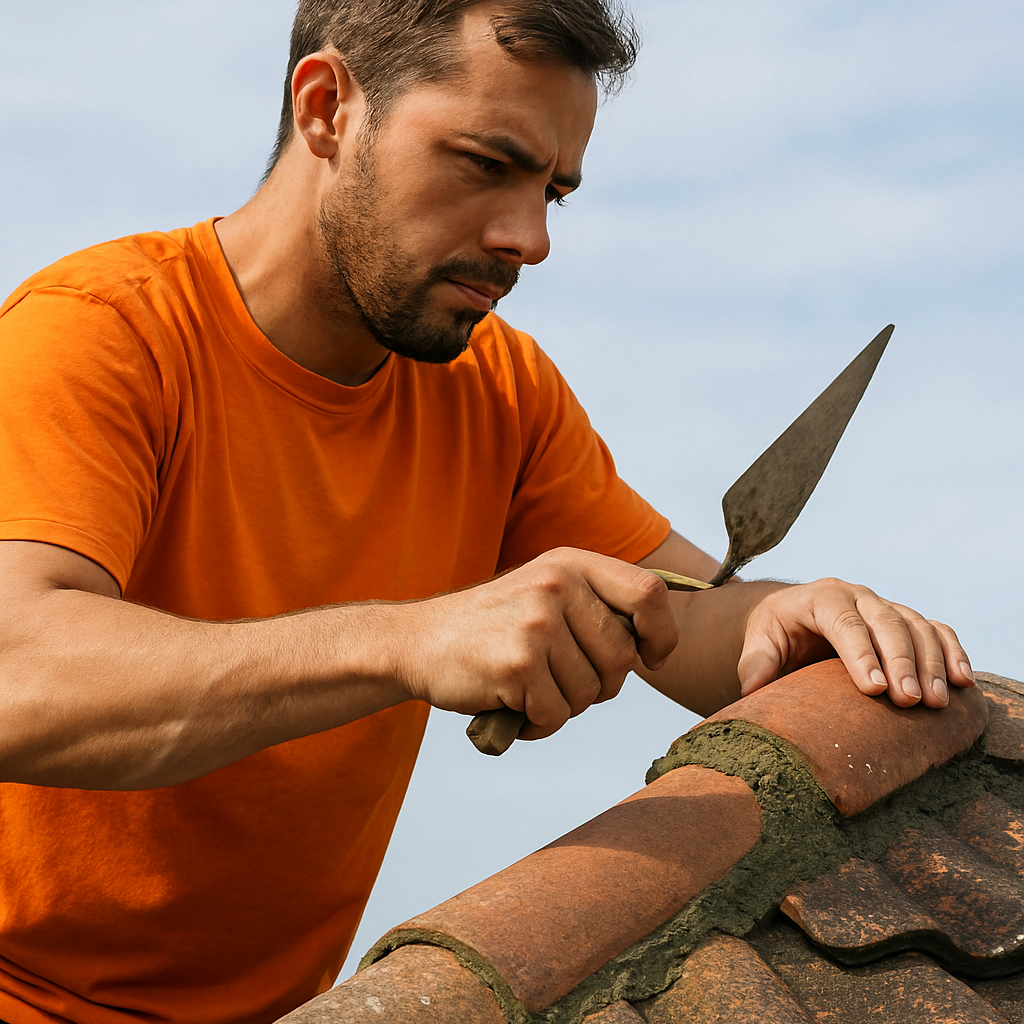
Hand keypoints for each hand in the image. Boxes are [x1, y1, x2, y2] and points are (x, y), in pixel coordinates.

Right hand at [395, 548, 678, 738]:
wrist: (418, 642)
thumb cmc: (493, 627)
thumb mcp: (546, 592)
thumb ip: (597, 607)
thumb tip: (658, 645)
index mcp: (571, 564)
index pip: (649, 593)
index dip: (661, 633)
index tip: (649, 658)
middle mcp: (557, 585)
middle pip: (622, 657)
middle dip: (600, 685)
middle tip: (562, 682)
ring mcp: (537, 622)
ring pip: (591, 692)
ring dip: (565, 706)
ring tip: (530, 689)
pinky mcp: (518, 662)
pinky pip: (557, 714)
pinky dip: (538, 724)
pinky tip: (512, 706)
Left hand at [737, 577, 974, 707]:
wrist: (790, 614)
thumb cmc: (775, 633)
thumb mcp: (758, 645)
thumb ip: (755, 664)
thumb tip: (755, 689)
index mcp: (820, 598)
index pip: (843, 623)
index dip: (861, 654)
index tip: (875, 689)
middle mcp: (857, 596)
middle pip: (885, 623)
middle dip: (901, 662)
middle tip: (910, 701)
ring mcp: (884, 605)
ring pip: (916, 626)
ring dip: (931, 663)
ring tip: (938, 702)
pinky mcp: (904, 619)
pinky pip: (935, 630)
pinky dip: (951, 652)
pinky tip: (963, 680)